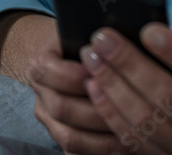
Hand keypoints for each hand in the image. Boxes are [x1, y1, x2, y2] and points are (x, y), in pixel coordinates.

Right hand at [0, 12, 130, 152]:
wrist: (65, 55)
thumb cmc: (83, 40)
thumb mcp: (85, 30)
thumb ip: (98, 38)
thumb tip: (119, 41)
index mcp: (41, 63)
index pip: (50, 72)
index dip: (75, 75)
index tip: (101, 71)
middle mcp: (40, 93)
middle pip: (61, 108)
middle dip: (96, 108)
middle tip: (129, 106)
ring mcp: (48, 118)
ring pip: (69, 136)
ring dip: (101, 137)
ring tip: (132, 130)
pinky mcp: (60, 136)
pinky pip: (76, 152)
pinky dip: (99, 152)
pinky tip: (124, 145)